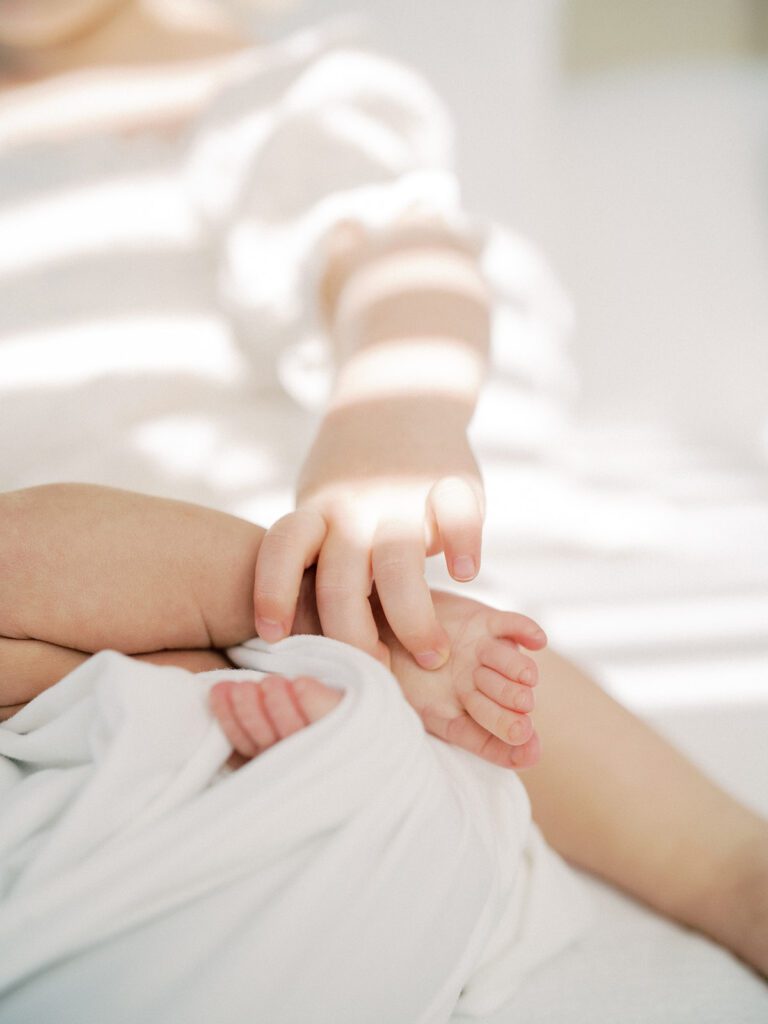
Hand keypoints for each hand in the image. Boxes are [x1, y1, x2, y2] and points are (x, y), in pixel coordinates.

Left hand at [252, 399, 483, 667]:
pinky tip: (466, 574)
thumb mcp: (321, 509)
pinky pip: (457, 516)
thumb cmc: (353, 480)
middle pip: (341, 580)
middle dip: (356, 639)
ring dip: (414, 618)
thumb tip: (306, 644)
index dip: (272, 592)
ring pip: (399, 564)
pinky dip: (461, 545)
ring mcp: (403, 495)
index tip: (274, 639)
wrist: (404, 398)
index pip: (282, 550)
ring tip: (433, 655)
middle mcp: (354, 506)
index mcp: (316, 512)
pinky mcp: (452, 483)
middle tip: (377, 676)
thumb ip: (318, 562)